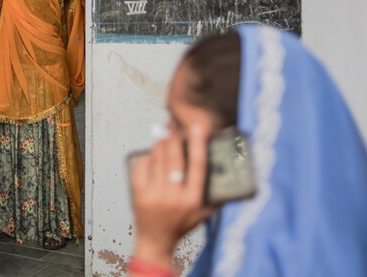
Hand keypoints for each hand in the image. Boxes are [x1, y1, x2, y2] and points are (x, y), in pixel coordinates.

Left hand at [129, 123, 214, 269]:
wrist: (156, 242)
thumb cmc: (181, 224)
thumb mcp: (203, 213)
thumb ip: (215, 195)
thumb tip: (227, 170)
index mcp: (193, 199)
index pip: (198, 166)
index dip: (198, 144)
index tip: (197, 126)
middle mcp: (174, 197)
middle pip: (175, 158)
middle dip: (173, 138)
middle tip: (172, 124)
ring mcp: (155, 195)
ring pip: (157, 159)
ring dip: (160, 144)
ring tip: (163, 134)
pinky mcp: (139, 195)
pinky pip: (142, 167)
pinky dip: (147, 157)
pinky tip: (151, 154)